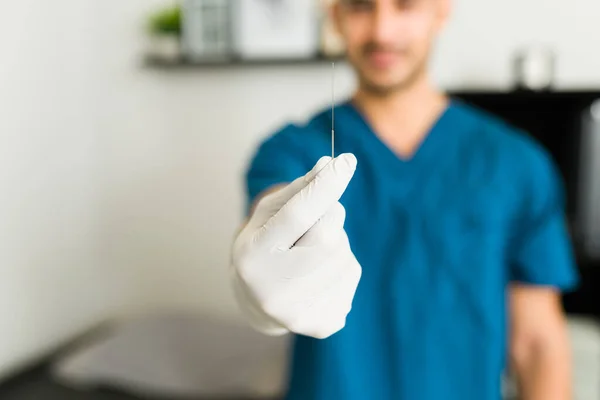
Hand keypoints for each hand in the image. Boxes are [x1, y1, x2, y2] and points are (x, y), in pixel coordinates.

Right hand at [231, 154, 361, 338]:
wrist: (258, 301)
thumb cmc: (264, 247)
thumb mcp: (269, 214)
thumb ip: (299, 190)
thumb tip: (330, 164)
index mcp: (253, 256)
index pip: (296, 215)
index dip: (324, 186)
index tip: (346, 161)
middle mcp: (272, 289)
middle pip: (328, 236)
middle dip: (329, 218)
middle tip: (313, 223)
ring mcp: (298, 313)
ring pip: (344, 254)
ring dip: (336, 242)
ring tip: (310, 253)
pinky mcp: (323, 324)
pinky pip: (352, 276)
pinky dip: (341, 265)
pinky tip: (318, 275)